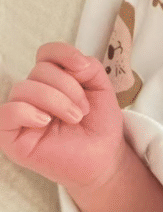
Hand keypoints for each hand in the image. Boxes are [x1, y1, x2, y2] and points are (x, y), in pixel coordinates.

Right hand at [0, 42, 126, 195]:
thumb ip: (89, 67)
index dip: (63, 53)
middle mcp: (34, 94)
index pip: (46, 53)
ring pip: (25, 88)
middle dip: (68, 88)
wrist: (103, 157)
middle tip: (83, 110)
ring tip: (73, 118)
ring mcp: (21, 114)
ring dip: (56, 101)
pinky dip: (27, 112)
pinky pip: (7, 113)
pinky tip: (45, 122)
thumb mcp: (102, 89)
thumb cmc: (99, 125)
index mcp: (53, 80)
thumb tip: (72, 63)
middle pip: (40, 70)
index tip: (83, 68)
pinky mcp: (11, 137)